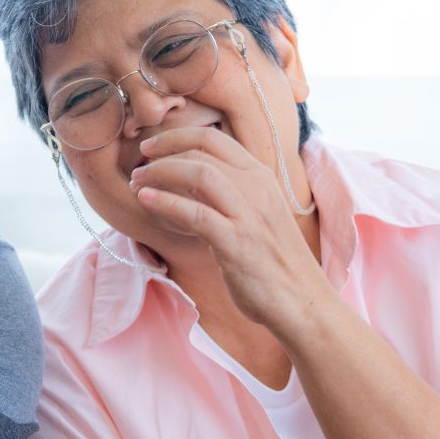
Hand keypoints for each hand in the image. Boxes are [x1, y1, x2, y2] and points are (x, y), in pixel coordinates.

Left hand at [127, 126, 330, 331]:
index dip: (175, 137)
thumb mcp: (255, 214)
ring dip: (160, 174)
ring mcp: (249, 214)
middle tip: (137, 170)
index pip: (213, 138)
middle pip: (200, 152)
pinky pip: (196, 213)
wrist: (302, 301)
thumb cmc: (272, 261)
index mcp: (261, 177)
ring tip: (137, 184)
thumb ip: (229, 192)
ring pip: (198, 174)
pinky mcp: (238, 243)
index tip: (150, 148)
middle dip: (161, 155)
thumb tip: (187, 179)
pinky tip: (146, 201)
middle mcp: (257, 188)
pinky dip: (166, 202)